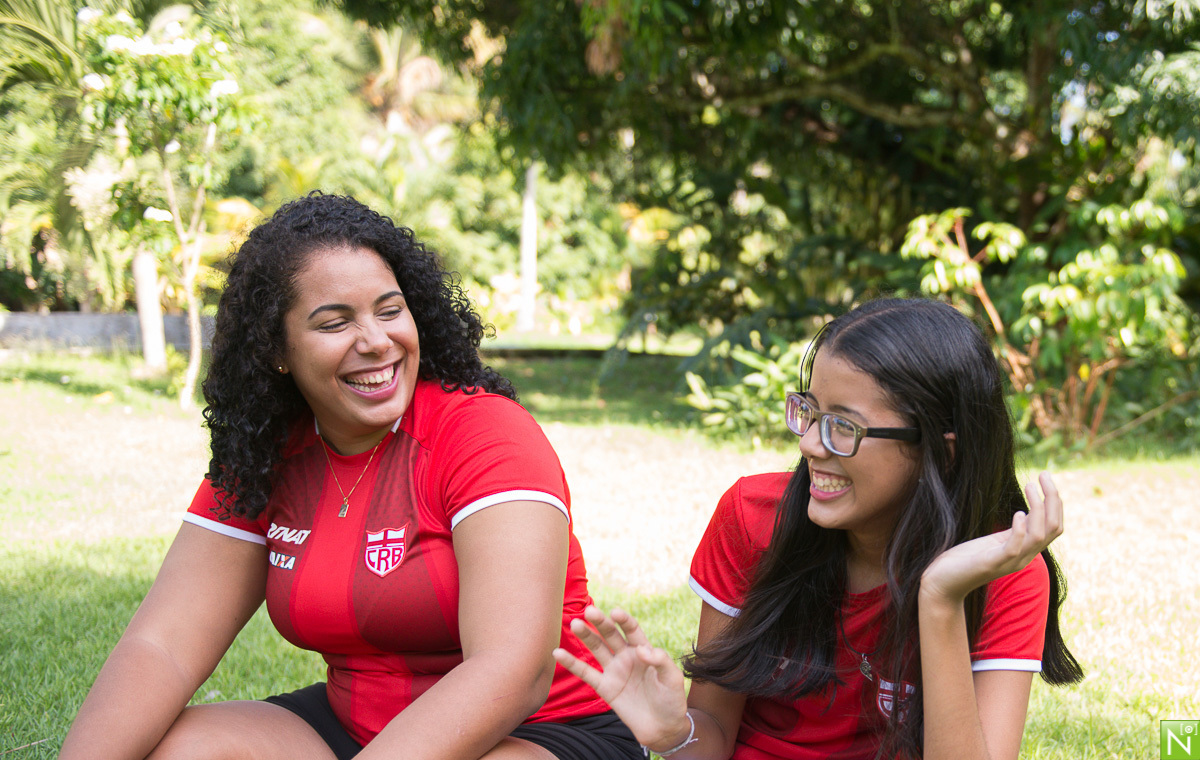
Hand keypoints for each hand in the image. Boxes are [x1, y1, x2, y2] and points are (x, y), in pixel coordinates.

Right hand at [552, 606, 691, 750]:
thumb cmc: (672, 701)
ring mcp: (614, 671)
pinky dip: (571, 663)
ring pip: (596, 649)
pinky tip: (558, 653)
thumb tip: (641, 649)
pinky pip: (585, 673)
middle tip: (588, 611)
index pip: (631, 629)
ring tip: (575, 624)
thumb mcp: (672, 679)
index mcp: (644, 650)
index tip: (615, 613)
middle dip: (600, 622)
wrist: (663, 729)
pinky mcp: (604, 687)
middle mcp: (626, 656)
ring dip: (585, 636)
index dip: (624, 620)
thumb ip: (660, 661)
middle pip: (610, 634)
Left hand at [920, 471, 1063, 603]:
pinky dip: (1020, 529)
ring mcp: (1010, 562)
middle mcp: (1024, 557)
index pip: (1055, 526)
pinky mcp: (992, 563)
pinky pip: (1015, 547)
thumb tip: (1028, 512)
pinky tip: (1017, 512)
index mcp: (1026, 550)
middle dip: (1052, 499)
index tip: (1045, 477)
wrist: (943, 582)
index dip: (1054, 501)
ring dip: (1037, 507)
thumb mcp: (995, 541)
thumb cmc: (966, 559)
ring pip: (1039, 535)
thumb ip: (1013, 531)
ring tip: (1028, 485)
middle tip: (1043, 475)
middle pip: (1054, 528)